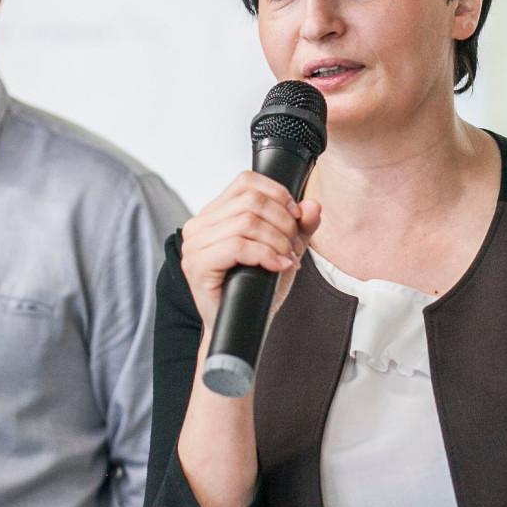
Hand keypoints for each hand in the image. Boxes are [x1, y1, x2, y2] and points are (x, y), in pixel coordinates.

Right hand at [179, 171, 322, 336]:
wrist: (243, 325)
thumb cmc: (256, 288)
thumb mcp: (284, 249)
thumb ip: (300, 226)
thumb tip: (312, 205)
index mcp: (215, 213)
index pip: (246, 181)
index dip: (277, 194)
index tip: (295, 217)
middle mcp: (199, 224)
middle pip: (251, 201)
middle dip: (283, 223)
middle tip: (294, 246)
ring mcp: (194, 245)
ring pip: (246, 222)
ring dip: (277, 241)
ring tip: (288, 258)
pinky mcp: (197, 265)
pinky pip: (237, 247)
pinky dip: (266, 254)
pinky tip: (278, 266)